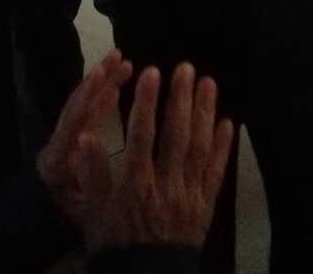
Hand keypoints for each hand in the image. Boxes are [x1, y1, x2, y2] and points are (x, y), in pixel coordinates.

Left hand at [37, 50, 132, 222]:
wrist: (42, 225)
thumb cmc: (63, 218)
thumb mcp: (79, 205)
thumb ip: (84, 175)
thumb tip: (89, 140)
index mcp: (58, 157)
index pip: (73, 121)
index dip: (88, 97)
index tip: (102, 73)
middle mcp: (58, 142)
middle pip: (77, 105)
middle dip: (98, 79)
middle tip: (118, 56)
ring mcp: (65, 140)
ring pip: (84, 106)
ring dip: (102, 83)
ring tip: (123, 62)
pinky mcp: (73, 142)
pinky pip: (88, 115)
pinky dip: (102, 99)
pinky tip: (117, 88)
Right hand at [79, 62, 234, 251]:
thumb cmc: (115, 243)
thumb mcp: (94, 212)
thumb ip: (91, 174)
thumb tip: (84, 136)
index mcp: (135, 184)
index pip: (142, 135)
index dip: (147, 103)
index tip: (151, 73)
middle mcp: (165, 185)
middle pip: (176, 135)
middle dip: (180, 99)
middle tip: (184, 67)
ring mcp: (189, 195)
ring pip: (200, 148)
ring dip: (205, 113)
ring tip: (208, 83)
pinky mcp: (205, 206)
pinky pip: (217, 173)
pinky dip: (223, 147)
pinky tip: (228, 123)